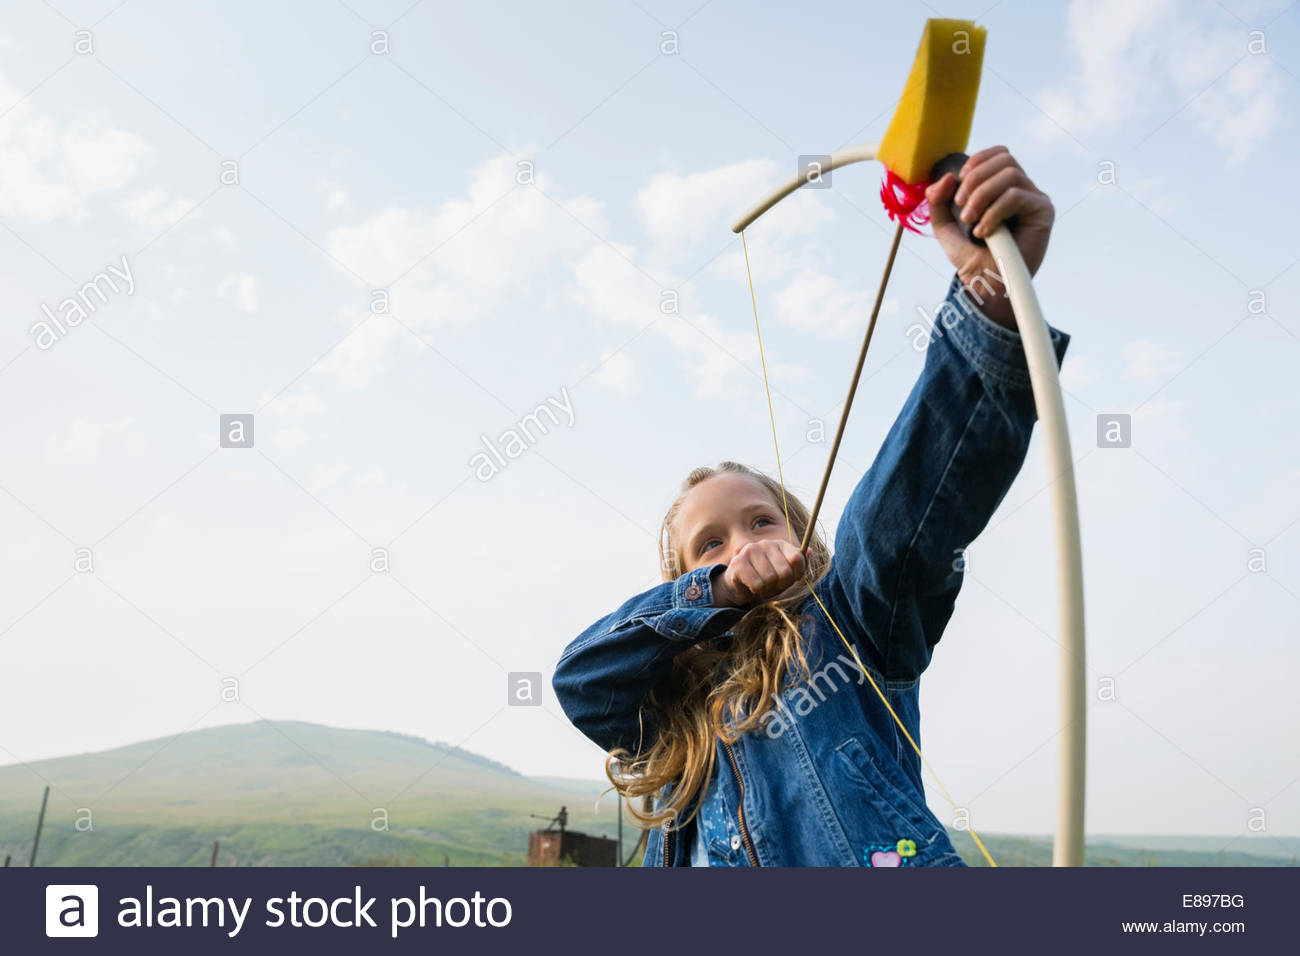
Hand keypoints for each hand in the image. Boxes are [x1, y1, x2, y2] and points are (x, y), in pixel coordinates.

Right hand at [710, 540, 809, 606]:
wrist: (740, 585)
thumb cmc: (766, 579)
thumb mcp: (786, 574)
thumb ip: (799, 563)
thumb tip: (810, 551)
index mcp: (779, 544)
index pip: (797, 558)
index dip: (797, 574)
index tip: (791, 579)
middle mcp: (765, 544)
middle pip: (785, 571)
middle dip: (781, 584)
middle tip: (773, 585)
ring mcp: (750, 551)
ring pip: (770, 578)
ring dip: (767, 589)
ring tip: (762, 586)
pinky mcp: (738, 563)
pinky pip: (757, 584)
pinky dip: (757, 590)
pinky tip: (751, 586)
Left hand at [925, 146, 1053, 327]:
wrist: (985, 284)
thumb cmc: (970, 255)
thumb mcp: (945, 225)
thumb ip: (938, 201)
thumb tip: (946, 177)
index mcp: (1002, 185)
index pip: (998, 154)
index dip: (977, 161)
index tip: (958, 185)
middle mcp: (1022, 188)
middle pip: (1004, 159)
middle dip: (975, 180)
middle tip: (961, 208)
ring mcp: (1034, 199)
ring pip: (1010, 175)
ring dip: (982, 195)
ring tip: (970, 221)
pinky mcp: (1042, 212)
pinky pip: (1016, 196)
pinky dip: (994, 212)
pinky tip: (984, 232)